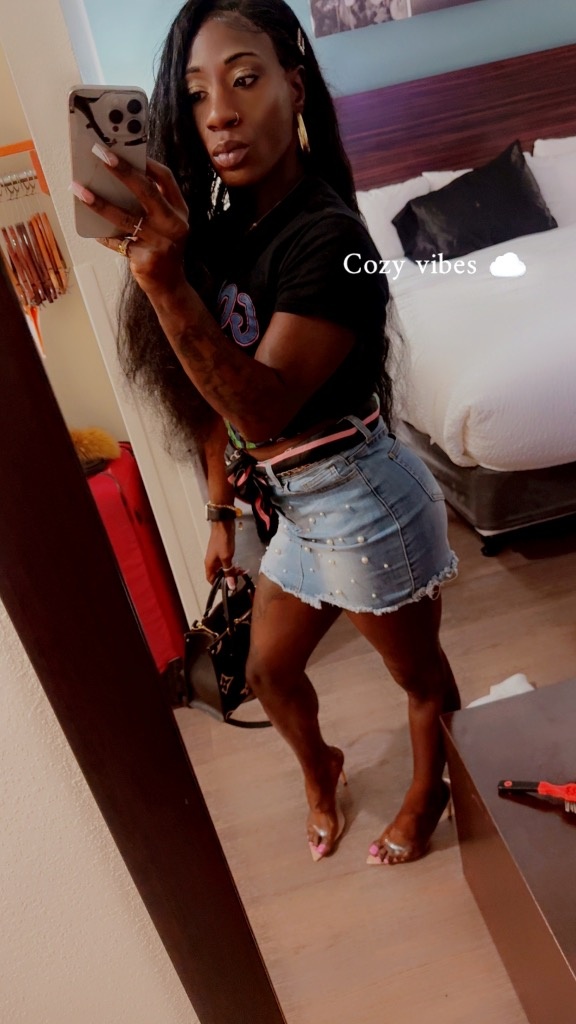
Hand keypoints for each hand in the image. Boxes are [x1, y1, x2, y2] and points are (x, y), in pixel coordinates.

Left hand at [72, 147, 189, 294]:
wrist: (170, 286)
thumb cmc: (162, 248)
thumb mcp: (164, 224)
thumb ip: (150, 204)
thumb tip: (114, 179)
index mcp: (179, 211)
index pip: (165, 178)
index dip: (145, 162)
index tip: (123, 148)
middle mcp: (174, 225)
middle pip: (146, 191)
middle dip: (122, 170)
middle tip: (100, 154)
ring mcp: (162, 243)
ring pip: (126, 217)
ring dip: (99, 202)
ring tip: (78, 189)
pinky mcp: (147, 259)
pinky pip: (118, 241)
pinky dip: (103, 234)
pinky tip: (91, 227)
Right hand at [205, 521, 243, 589]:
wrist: (223, 525)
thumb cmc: (222, 541)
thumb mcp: (226, 558)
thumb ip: (229, 572)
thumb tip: (231, 586)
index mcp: (209, 564)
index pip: (211, 579)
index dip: (218, 585)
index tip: (228, 587)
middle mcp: (212, 562)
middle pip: (218, 575)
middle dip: (228, 578)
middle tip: (238, 579)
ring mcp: (217, 556)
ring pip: (224, 568)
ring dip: (232, 571)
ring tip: (241, 572)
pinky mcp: (223, 552)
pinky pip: (227, 562)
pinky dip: (232, 565)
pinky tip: (239, 566)